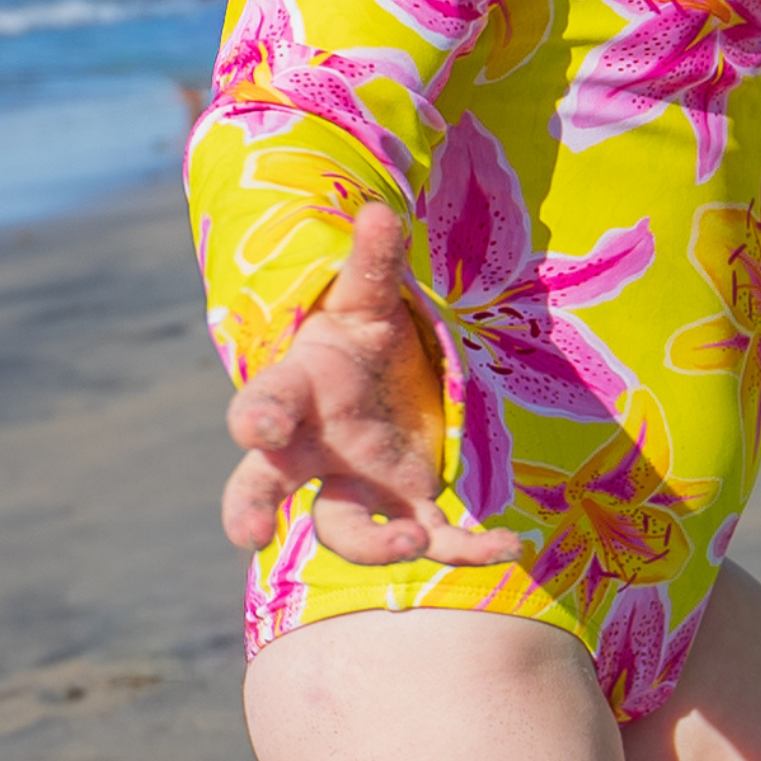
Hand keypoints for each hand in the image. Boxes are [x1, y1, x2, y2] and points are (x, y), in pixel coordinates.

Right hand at [219, 206, 524, 567]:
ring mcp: (358, 484)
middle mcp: (313, 449)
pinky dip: (469, 549)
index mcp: (297, 392)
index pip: (263, 406)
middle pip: (264, 487)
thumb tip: (377, 212)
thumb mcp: (371, 300)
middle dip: (251, 508)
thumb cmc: (365, 338)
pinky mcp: (409, 505)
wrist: (394, 378)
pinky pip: (434, 538)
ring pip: (346, 530)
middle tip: (248, 534)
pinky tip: (512, 544)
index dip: (254, 419)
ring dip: (376, 546)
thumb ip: (371, 265)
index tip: (254, 430)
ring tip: (412, 544)